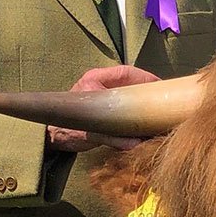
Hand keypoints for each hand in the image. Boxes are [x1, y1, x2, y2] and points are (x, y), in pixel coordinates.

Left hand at [47, 64, 161, 152]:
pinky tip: (144, 112)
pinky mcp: (101, 102)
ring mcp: (100, 91)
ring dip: (142, 95)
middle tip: (164, 97)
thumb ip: (115, 139)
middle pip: (130, 79)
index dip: (146, 78)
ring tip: (158, 104)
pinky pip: (123, 97)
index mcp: (95, 80)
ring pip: (127, 88)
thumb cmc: (67, 131)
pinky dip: (135, 103)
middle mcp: (98, 82)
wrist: (51, 137)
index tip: (161, 86)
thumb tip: (137, 144)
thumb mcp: (92, 135)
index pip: (126, 73)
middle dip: (147, 87)